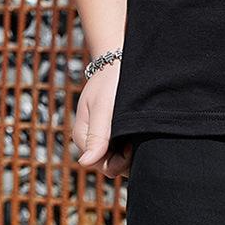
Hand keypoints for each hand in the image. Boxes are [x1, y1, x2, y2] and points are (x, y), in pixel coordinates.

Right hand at [71, 60, 132, 178]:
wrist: (118, 59)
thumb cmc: (109, 80)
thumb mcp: (103, 106)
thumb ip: (97, 135)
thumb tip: (85, 163)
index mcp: (83, 137)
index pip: (102, 165)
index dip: (119, 161)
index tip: (132, 144)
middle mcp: (92, 140)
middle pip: (111, 164)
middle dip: (126, 158)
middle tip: (139, 138)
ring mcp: (103, 136)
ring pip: (118, 157)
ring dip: (131, 151)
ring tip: (140, 132)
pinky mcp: (113, 130)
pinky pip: (123, 147)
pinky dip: (133, 142)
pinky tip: (140, 130)